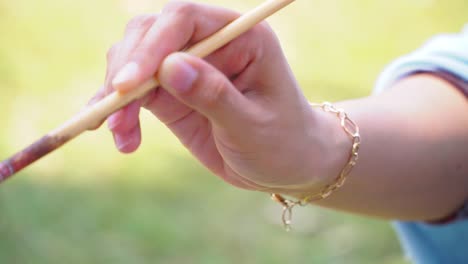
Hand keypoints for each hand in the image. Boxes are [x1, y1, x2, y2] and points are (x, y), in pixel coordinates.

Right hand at [94, 2, 345, 195]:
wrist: (287, 166)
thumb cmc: (283, 143)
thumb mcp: (254, 126)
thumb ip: (214, 95)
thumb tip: (169, 67)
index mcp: (241, 37)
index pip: (184, 19)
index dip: (151, 47)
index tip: (129, 86)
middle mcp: (210, 44)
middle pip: (149, 33)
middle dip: (125, 70)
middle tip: (115, 113)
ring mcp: (187, 68)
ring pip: (133, 61)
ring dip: (116, 94)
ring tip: (119, 134)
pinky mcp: (172, 94)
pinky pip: (134, 93)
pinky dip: (120, 111)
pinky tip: (121, 138)